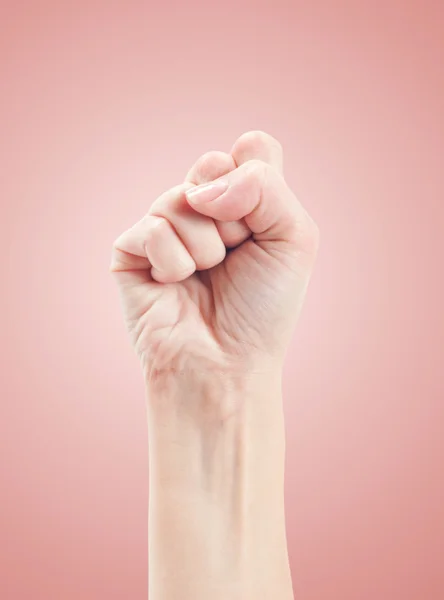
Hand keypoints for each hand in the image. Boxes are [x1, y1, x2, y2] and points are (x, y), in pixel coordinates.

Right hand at [110, 131, 318, 378]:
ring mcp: (165, 226)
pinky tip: (174, 285)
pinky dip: (174, 264)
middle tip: (234, 255)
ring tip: (206, 276)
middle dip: (233, 216)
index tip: (261, 227)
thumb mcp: (293, 237)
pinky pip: (153, 229)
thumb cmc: (262, 308)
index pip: (251, 149)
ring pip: (181, 198)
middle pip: (213, 165)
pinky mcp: (131, 249)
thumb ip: (264, 185)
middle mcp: (203, 208)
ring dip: (206, 248)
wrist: (227, 364)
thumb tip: (203, 186)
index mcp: (243, 201)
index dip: (259, 183)